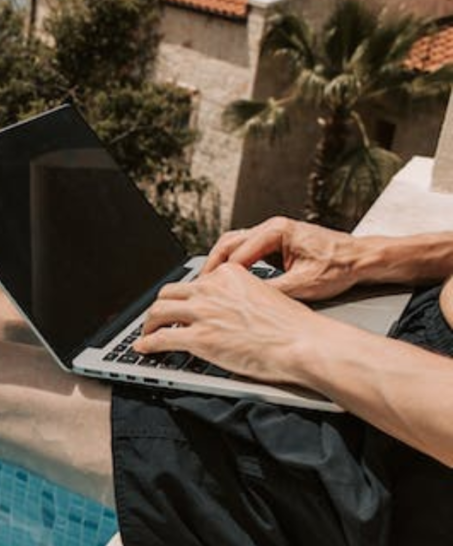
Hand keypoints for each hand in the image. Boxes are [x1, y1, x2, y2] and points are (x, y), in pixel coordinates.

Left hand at [134, 263, 337, 384]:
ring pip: (158, 312)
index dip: (182, 297)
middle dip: (159, 307)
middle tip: (156, 319)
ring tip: (146, 334)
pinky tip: (144, 349)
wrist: (304, 343)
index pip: (193, 282)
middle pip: (169, 293)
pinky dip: (147, 344)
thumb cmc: (293, 326)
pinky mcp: (198, 338)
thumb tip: (224, 310)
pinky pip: (160, 339)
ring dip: (148, 325)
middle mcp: (211, 288)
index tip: (178, 305)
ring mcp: (202, 312)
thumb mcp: (263, 294)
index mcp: (227, 275)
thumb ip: (237, 296)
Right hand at [202, 216, 363, 300]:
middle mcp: (272, 227)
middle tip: (200, 287)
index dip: (221, 276)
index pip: (237, 254)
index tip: (209, 292)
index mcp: (277, 231)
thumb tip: (246, 301)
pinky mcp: (276, 242)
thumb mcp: (303, 285)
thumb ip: (271, 291)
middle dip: (212, 266)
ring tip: (209, 284)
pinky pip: (246, 249)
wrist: (362, 259)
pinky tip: (229, 279)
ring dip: (221, 263)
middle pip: (228, 243)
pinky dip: (234, 263)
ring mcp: (273, 233)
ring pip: (234, 244)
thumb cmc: (340, 266)